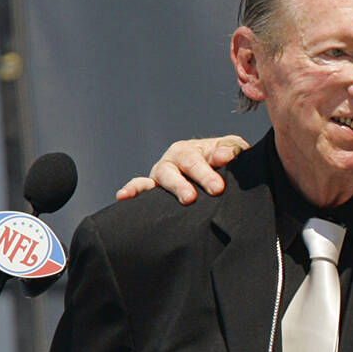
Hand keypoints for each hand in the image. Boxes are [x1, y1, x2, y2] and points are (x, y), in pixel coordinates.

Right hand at [115, 135, 249, 203]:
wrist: (216, 178)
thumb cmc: (224, 160)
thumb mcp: (230, 150)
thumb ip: (230, 149)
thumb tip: (224, 156)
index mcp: (189, 150)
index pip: (195, 161)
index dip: (205, 174)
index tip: (218, 188)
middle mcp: (171, 163)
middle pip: (172, 172)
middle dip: (180, 186)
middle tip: (190, 198)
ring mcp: (160, 178)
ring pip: (156, 181)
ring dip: (158, 190)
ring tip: (162, 202)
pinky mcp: (153, 193)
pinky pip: (140, 189)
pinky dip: (131, 191)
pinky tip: (122, 196)